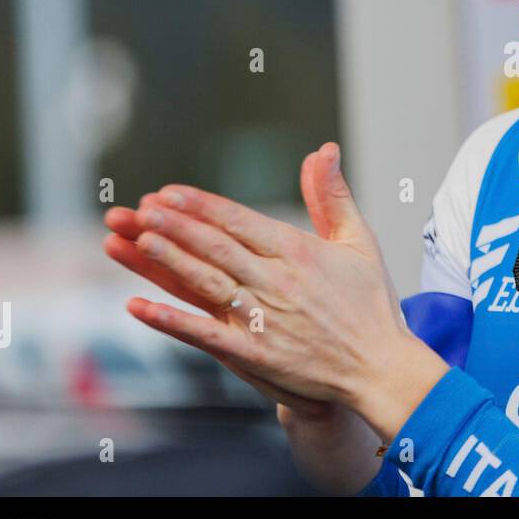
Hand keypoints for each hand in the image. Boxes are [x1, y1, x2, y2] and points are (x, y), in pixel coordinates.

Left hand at [102, 143, 446, 433]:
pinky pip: (205, 335)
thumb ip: (332, 196)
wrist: (381, 368)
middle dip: (176, 226)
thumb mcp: (359, 241)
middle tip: (142, 207)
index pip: (241, 222)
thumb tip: (324, 150)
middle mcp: (278, 282)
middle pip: (217, 247)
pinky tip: (139, 307)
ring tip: (137, 240)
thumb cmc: (372, 304)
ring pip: (208, 283)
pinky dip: (171, 321)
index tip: (169, 192)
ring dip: (170, 261)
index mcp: (300, 252)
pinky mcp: (256, 354)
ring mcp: (264, 318)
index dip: (203, 206)